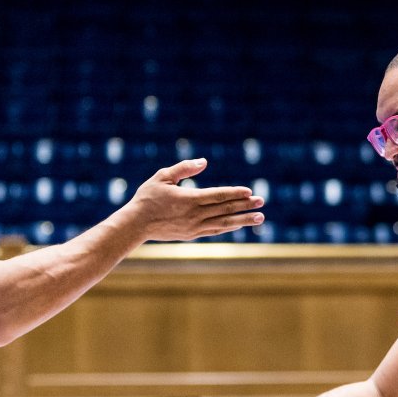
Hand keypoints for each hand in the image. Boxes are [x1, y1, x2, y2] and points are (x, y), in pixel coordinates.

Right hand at [126, 159, 263, 241]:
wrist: (136, 225)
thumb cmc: (147, 198)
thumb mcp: (163, 176)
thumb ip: (184, 168)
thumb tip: (203, 161)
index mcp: (189, 199)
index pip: (217, 196)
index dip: (235, 193)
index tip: (250, 192)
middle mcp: (195, 215)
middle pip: (225, 209)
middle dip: (245, 205)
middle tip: (262, 202)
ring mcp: (195, 227)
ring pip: (224, 223)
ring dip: (243, 220)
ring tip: (259, 218)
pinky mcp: (192, 235)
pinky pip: (215, 230)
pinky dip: (229, 227)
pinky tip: (239, 224)